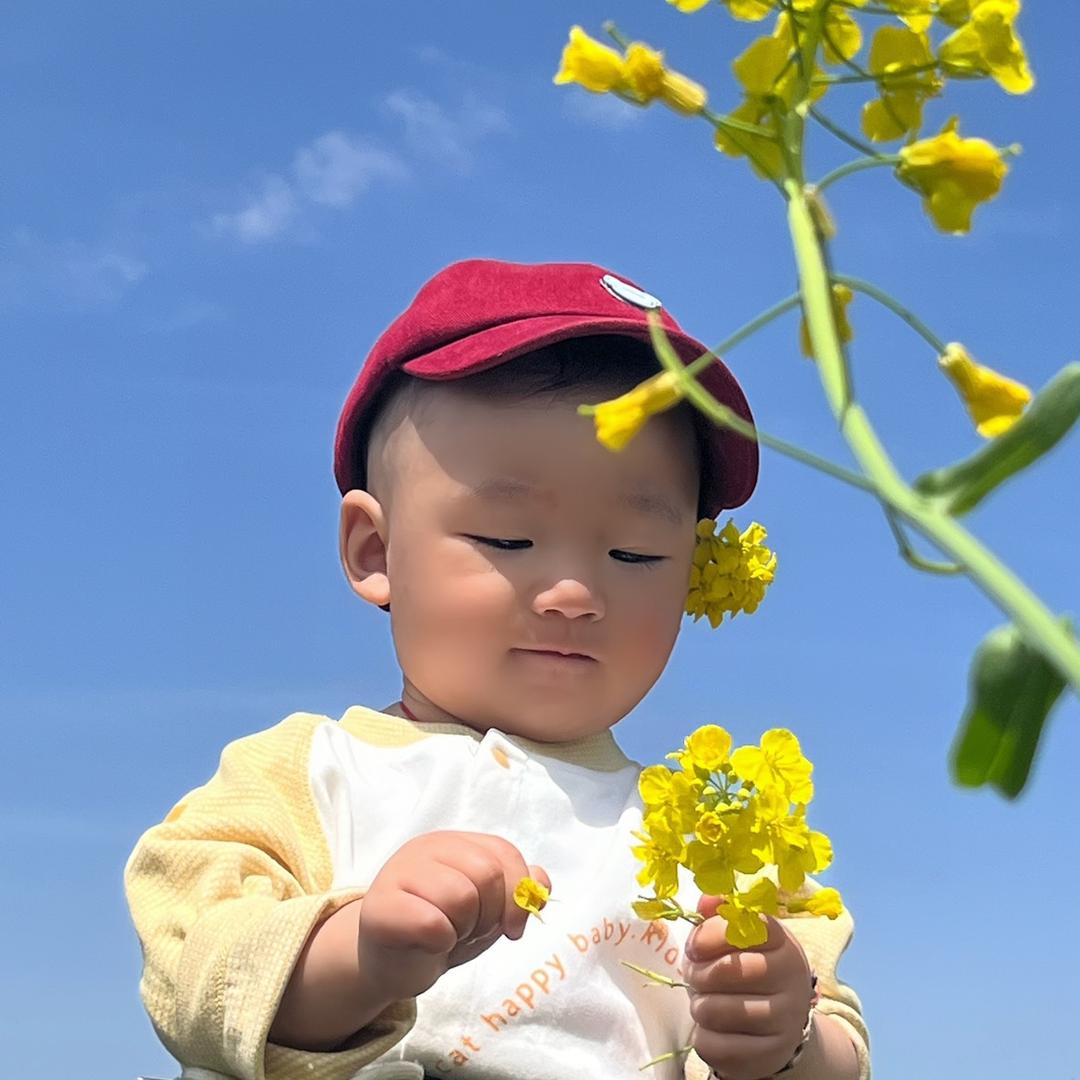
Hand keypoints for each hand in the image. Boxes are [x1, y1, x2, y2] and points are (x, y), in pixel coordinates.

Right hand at [356, 830, 548, 1004]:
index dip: (519, 893)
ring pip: (461, 897)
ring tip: (449, 935)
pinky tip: (427, 945)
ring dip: (464, 929)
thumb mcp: (487, 910)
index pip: (503, 853)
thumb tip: (540, 881)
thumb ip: (516, 891)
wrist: (387, 963)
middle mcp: (425, 847)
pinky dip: (440, 943)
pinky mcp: (379, 907)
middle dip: (490, 915)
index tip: (513, 928)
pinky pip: (431, 924)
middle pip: (487, 874)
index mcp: (454, 842)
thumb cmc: (440, 931)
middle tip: (470, 931)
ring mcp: (398, 872)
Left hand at [684, 894, 813, 1079]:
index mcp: (784, 944)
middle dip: (700, 973)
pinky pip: (717, 1046)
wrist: (779, 1025)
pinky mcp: (769, 1056)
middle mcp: (793, 982)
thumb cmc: (750, 969)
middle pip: (731, 971)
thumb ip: (720, 914)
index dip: (710, 934)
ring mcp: (785, 1022)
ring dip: (700, 1006)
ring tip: (704, 1001)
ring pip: (719, 1011)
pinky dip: (704, 1037)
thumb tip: (706, 898)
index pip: (747, 928)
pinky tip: (713, 1029)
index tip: (694, 945)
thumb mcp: (740, 937)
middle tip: (694, 975)